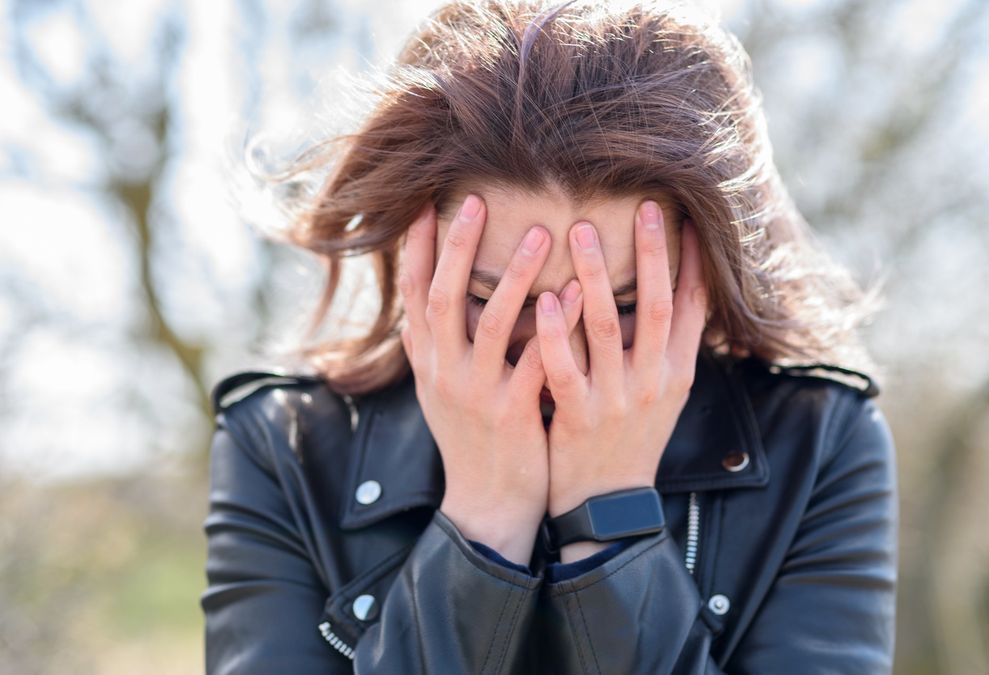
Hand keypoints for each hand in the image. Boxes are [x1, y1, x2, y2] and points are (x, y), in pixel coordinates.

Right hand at [399, 194, 581, 564]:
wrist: (488, 502)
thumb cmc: (473, 439)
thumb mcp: (442, 390)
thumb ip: (437, 346)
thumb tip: (426, 302)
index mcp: (428, 362)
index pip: (414, 295)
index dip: (418, 249)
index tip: (425, 204)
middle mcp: (443, 372)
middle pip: (441, 298)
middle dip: (456, 247)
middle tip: (476, 201)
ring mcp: (475, 393)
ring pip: (489, 324)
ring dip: (512, 276)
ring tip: (538, 233)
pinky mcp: (510, 413)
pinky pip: (535, 361)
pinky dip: (553, 325)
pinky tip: (574, 294)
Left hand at [535, 200, 708, 557]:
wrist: (608, 505)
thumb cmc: (629, 439)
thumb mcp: (660, 394)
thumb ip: (661, 346)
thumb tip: (663, 288)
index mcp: (676, 372)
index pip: (692, 306)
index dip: (692, 260)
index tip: (687, 215)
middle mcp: (654, 381)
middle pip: (658, 306)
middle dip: (652, 254)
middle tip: (643, 205)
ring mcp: (617, 399)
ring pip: (608, 327)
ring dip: (595, 275)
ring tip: (578, 230)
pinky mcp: (579, 417)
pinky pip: (566, 368)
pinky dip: (556, 332)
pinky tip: (545, 298)